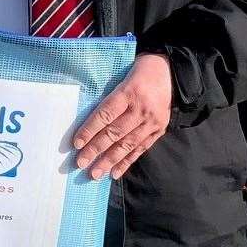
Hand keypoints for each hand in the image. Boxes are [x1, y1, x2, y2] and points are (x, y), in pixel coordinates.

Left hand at [71, 53, 172, 180]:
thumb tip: (87, 122)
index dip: (90, 130)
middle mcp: (141, 109)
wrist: (170, 73)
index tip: (76, 143)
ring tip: (95, 173)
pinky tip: (114, 173)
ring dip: (109, 161)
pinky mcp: (159, 130)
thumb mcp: (122, 78)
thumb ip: (109, 99)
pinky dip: (127, 162)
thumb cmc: (139, 74)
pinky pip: (141, 149)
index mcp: (129, 92)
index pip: (105, 114)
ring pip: (127, 144)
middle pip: (115, 132)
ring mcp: (152, 121)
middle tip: (81, 163)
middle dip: (96, 150)